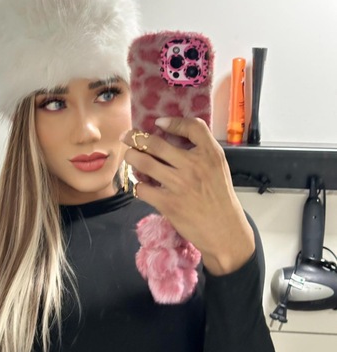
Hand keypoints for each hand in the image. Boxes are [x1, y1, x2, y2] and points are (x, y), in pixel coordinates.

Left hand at [122, 117, 254, 275]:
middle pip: (156, 143)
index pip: (193, 127)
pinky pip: (142, 188)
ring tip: (130, 157)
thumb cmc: (218, 197)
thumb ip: (201, 149)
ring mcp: (179, 184)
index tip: (158, 123)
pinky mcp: (168, 203)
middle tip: (126, 136)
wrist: (224, 230)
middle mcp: (194, 166)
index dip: (173, 122)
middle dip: (135, 137)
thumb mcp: (218, 167)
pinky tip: (142, 184)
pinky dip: (138, 184)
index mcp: (210, 154)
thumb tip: (170, 132)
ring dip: (131, 157)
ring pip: (143, 162)